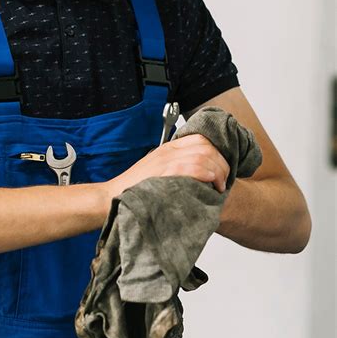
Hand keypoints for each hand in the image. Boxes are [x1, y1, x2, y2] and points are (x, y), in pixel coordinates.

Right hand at [102, 134, 229, 198]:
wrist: (112, 198)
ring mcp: (166, 160)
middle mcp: (168, 151)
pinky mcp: (165, 172)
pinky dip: (208, 174)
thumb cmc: (133, 189)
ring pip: (204, 155)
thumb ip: (174, 169)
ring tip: (219, 186)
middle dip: (222, 162)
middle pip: (206, 146)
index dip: (217, 151)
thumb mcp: (155, 172)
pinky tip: (211, 184)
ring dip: (218, 171)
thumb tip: (197, 176)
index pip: (200, 139)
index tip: (221, 167)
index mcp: (167, 149)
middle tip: (223, 180)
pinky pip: (195, 166)